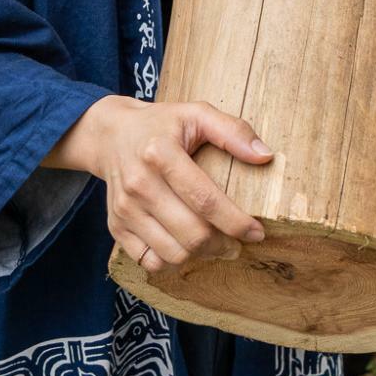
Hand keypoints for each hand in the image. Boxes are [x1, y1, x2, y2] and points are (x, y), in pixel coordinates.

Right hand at [44, 95, 272, 272]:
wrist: (110, 136)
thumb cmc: (161, 125)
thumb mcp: (196, 113)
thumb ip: (232, 130)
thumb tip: (264, 155)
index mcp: (160, 153)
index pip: (205, 200)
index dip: (236, 222)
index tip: (256, 232)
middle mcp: (138, 184)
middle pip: (191, 234)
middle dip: (223, 244)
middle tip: (237, 241)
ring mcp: (124, 209)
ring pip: (172, 254)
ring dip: (200, 255)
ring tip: (213, 242)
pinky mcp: (115, 226)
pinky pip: (149, 261)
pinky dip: (172, 261)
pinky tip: (184, 245)